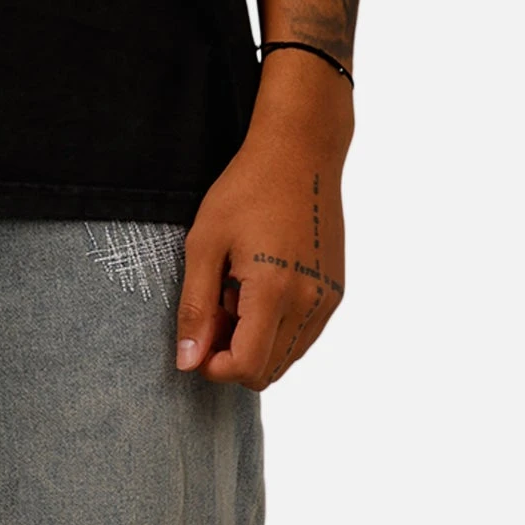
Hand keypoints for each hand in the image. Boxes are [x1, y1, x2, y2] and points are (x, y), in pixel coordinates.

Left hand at [175, 59, 350, 389]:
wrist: (299, 153)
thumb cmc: (245, 190)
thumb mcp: (205, 243)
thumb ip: (196, 307)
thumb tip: (189, 363)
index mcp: (274, 291)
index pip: (247, 368)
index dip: (214, 367)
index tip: (196, 341)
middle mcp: (309, 303)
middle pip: (269, 370)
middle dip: (233, 356)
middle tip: (213, 310)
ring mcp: (327, 300)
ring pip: (288, 357)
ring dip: (258, 343)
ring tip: (236, 293)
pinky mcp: (336, 292)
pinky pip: (305, 335)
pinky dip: (279, 328)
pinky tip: (260, 286)